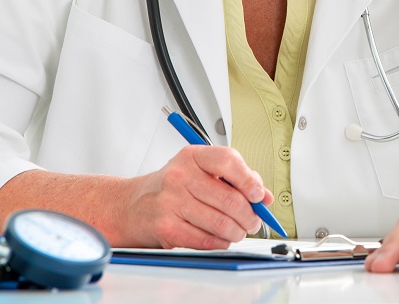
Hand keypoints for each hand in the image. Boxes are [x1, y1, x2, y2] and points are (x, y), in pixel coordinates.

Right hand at [120, 145, 272, 247]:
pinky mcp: (166, 227)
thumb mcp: (201, 171)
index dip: (249, 180)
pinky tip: (222, 239)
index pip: (228, 161)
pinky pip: (205, 240)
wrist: (132, 205)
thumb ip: (236, 178)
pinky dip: (221, 243)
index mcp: (192, 156)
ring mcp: (170, 202)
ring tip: (240, 231)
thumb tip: (265, 197)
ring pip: (221, 223)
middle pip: (230, 199)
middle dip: (250, 216)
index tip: (259, 195)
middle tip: (254, 222)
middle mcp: (179, 176)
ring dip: (238, 232)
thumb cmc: (173, 187)